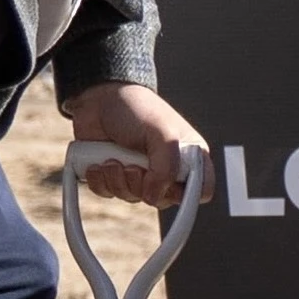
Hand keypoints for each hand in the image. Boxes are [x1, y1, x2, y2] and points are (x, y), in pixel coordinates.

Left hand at [65, 81, 209, 212]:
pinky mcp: (114, 176)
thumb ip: (167, 169)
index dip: (187, 195)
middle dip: (142, 185)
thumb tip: (154, 197)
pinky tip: (99, 162)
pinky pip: (108, 193)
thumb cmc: (136, 108)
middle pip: (162, 200)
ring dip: (118, 180)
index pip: (200, 191)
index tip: (169, 186)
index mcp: (188, 157)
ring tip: (112, 157)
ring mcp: (139, 174)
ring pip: (132, 198)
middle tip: (134, 165)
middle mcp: (166, 169)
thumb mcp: (162, 134)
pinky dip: (100, 180)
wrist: (98, 99)